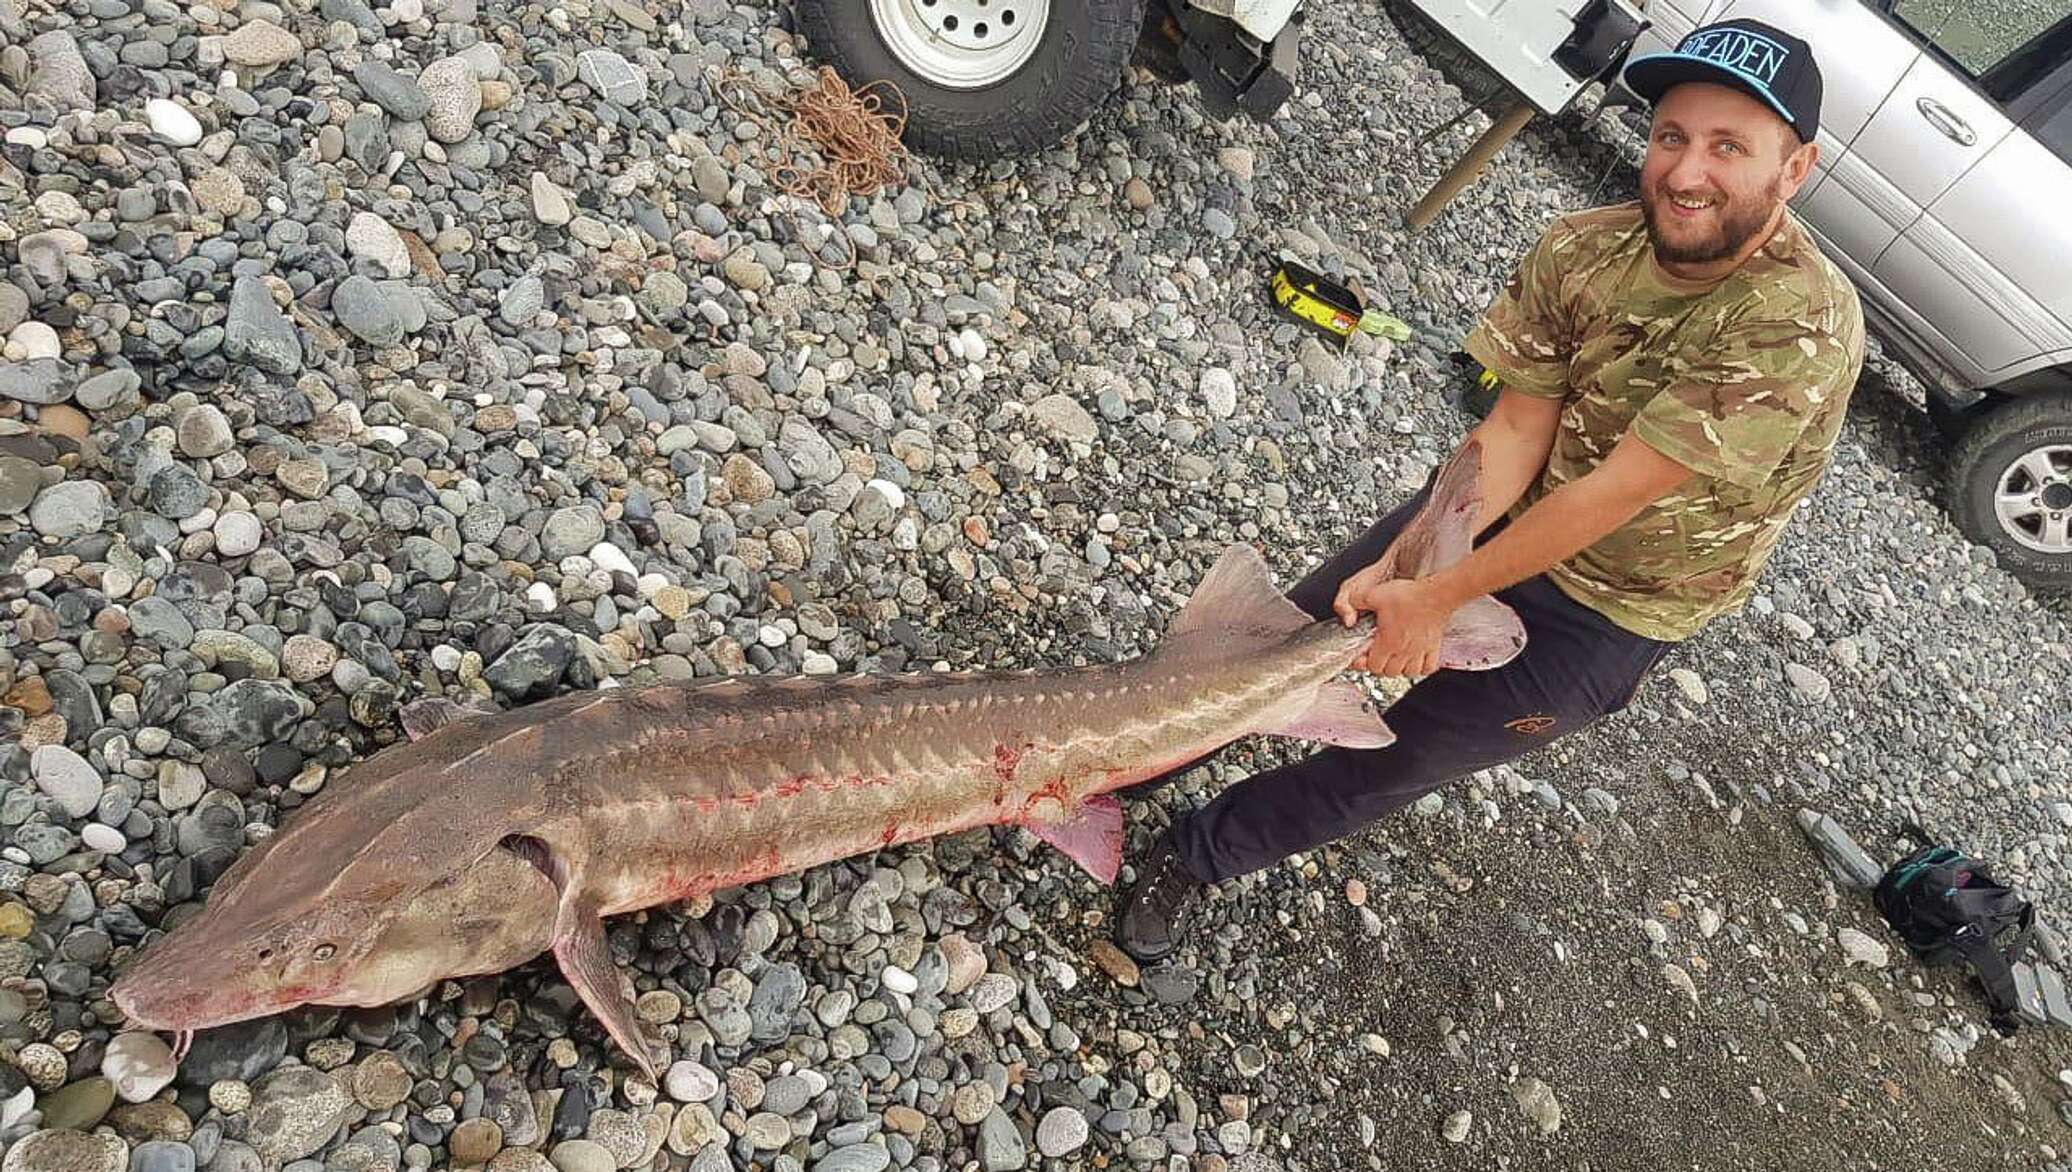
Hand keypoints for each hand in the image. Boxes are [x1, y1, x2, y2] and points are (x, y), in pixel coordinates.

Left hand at [1332, 569, 1455, 677]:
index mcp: (1388, 642)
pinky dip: (1421, 668)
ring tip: (1394, 658)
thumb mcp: (1374, 594)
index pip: (1373, 666)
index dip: (1364, 663)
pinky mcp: (1433, 646)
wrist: (1436, 594)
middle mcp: (1404, 650)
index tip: (1362, 657)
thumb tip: (1347, 614)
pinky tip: (1415, 659)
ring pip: (1408, 673)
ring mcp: (1420, 650)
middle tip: (1377, 655)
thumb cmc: (1410, 595)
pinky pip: (1428, 668)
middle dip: (1380, 666)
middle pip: (1388, 673)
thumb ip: (1356, 602)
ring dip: (1399, 669)